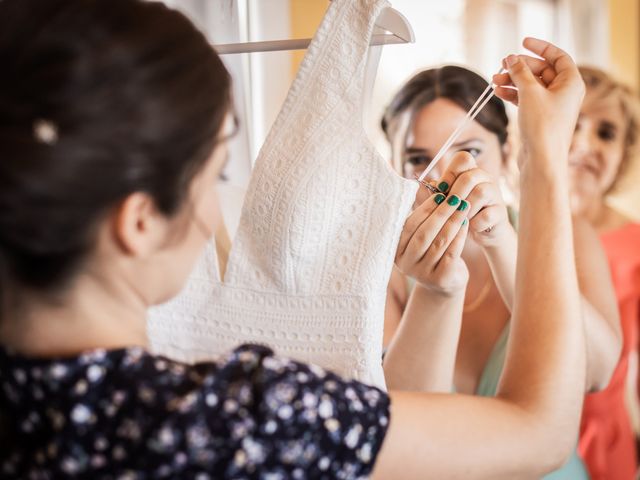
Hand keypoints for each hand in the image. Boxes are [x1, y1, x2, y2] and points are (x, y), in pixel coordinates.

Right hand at [396, 168, 469, 295]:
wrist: (443, 282)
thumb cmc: (431, 250)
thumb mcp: (423, 233)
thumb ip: (422, 213)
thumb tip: (424, 184)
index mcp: (395, 249)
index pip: (409, 225)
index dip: (424, 209)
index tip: (440, 194)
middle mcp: (405, 263)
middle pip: (424, 234)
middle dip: (441, 213)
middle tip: (455, 198)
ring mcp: (421, 274)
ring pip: (439, 243)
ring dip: (453, 222)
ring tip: (464, 207)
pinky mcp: (440, 280)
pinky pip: (451, 253)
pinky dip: (460, 236)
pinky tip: (466, 224)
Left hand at [435, 152, 511, 247]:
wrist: (480, 236)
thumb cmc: (459, 216)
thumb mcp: (446, 203)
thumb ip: (436, 194)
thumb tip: (428, 184)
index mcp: (470, 173)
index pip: (463, 158)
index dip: (450, 172)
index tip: (441, 188)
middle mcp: (485, 179)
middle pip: (470, 177)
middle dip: (455, 194)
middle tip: (449, 207)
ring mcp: (495, 195)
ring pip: (480, 192)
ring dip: (465, 209)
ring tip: (461, 219)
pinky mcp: (501, 213)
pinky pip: (486, 215)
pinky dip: (475, 224)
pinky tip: (471, 227)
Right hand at [492, 38, 584, 167]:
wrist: (541, 159)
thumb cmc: (542, 126)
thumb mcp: (530, 92)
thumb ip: (520, 72)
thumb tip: (512, 58)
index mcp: (571, 83)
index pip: (557, 56)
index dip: (540, 48)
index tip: (523, 42)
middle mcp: (564, 93)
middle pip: (542, 70)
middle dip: (520, 67)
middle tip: (502, 64)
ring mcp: (552, 106)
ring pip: (531, 85)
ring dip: (513, 81)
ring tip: (495, 79)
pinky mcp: (540, 118)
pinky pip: (527, 99)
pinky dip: (513, 94)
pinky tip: (499, 91)